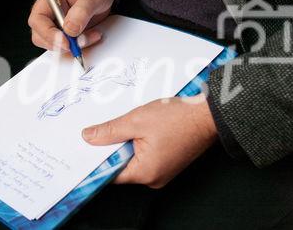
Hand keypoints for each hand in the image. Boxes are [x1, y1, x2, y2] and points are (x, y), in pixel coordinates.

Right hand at [29, 0, 118, 50]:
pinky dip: (80, 46)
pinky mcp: (66, 33)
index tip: (65, 41)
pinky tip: (91, 35)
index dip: (48, 33)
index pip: (38, 19)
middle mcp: (50, 13)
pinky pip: (68, 46)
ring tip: (91, 35)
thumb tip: (70, 29)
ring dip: (73, 46)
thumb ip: (82, 11)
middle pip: (40, 36)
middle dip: (59, 44)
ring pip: (54, 45)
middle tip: (78, 43)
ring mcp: (57, 25)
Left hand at [82, 95, 217, 187]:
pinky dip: (137, 144)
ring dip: (125, 144)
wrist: (208, 114)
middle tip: (101, 131)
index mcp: (145, 173)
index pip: (110, 173)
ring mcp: (161, 172)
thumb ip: (110, 131)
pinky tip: (138, 130)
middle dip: (111, 148)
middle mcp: (154, 178)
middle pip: (121, 166)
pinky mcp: (166, 163)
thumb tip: (89, 137)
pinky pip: (144, 157)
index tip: (84, 150)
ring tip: (127, 127)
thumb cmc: (178, 118)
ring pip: (132, 160)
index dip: (96, 160)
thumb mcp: (136, 121)